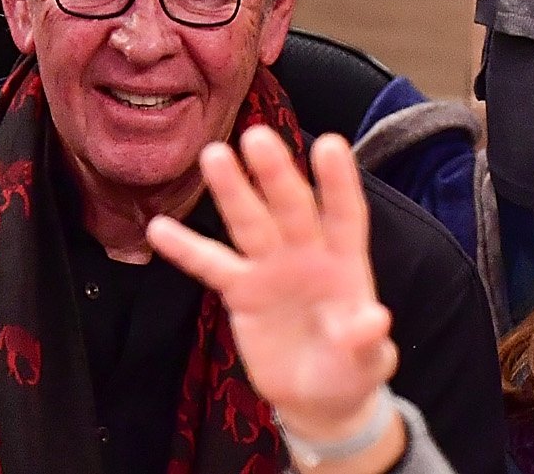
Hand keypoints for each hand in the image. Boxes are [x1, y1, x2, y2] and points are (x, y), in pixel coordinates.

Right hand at [149, 128, 400, 454]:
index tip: (330, 144)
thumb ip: (367, 340)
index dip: (338, 183)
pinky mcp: (241, 292)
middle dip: (276, 174)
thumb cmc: (350, 369)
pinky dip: (185, 248)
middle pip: (291, 208)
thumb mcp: (368, 362)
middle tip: (257, 136)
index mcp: (345, 263)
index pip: (344, 215)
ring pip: (250, 224)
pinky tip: (158, 228)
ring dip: (233, 192)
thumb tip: (375, 319)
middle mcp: (306, 253)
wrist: (316, 397)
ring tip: (213, 155)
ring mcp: (270, 268)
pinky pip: (210, 265)